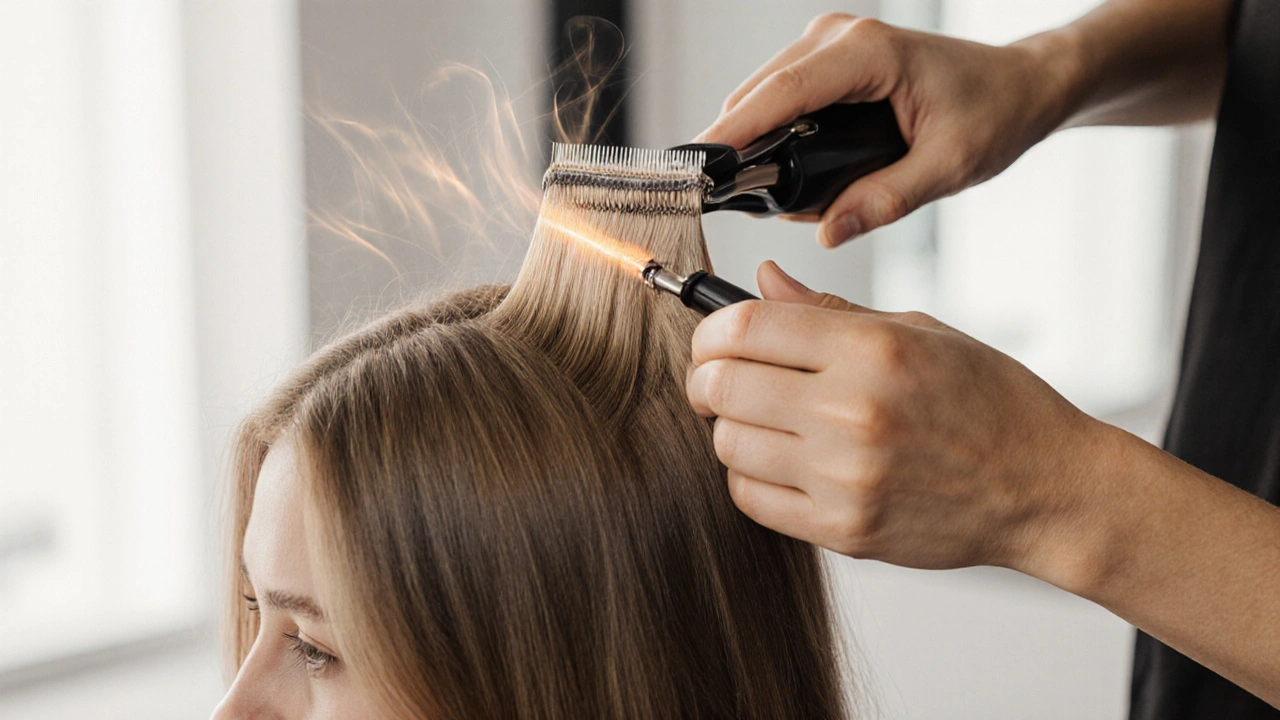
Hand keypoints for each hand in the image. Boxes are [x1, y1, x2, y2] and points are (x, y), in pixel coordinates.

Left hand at [686, 261, 1108, 581]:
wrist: (1045, 489)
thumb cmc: (990, 402)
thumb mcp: (921, 331)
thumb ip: (829, 308)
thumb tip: (761, 280)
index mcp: (872, 349)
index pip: (744, 327)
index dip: (710, 329)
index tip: (712, 339)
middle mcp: (853, 411)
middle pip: (723, 386)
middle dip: (706, 379)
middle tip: (717, 380)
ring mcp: (846, 476)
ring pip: (728, 444)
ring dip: (730, 428)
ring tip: (761, 421)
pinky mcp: (844, 529)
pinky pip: (751, 498)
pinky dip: (749, 475)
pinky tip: (778, 461)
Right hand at [697, 13, 1080, 246]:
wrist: (1020, 84)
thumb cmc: (995, 113)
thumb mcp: (948, 166)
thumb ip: (885, 200)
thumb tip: (827, 232)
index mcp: (868, 53)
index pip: (779, 93)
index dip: (732, 132)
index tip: (696, 171)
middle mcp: (840, 37)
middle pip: (757, 93)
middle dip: (742, 149)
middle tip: (754, 206)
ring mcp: (830, 42)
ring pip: (762, 94)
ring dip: (761, 143)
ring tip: (797, 193)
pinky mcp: (830, 58)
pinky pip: (781, 95)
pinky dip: (778, 133)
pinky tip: (805, 168)